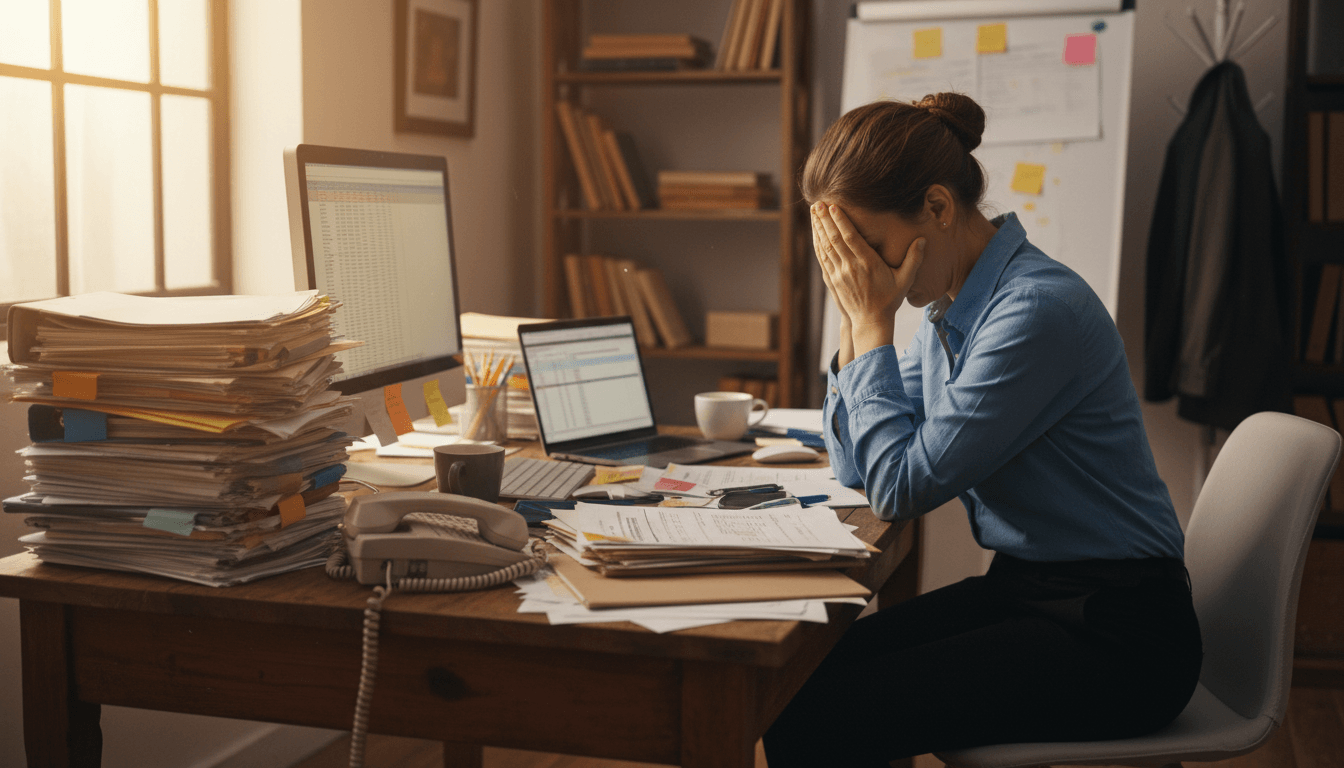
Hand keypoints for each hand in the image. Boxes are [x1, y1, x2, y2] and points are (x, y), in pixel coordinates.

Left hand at [813, 203, 924, 353]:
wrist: (871, 322)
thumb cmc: (889, 300)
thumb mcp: (905, 280)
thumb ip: (914, 259)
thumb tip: (923, 240)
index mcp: (867, 264)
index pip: (851, 238)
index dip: (841, 221)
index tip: (833, 206)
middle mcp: (850, 268)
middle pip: (834, 239)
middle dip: (825, 220)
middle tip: (818, 203)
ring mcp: (839, 275)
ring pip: (825, 247)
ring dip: (819, 229)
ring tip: (813, 212)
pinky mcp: (832, 280)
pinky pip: (823, 258)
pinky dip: (818, 244)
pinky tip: (815, 233)